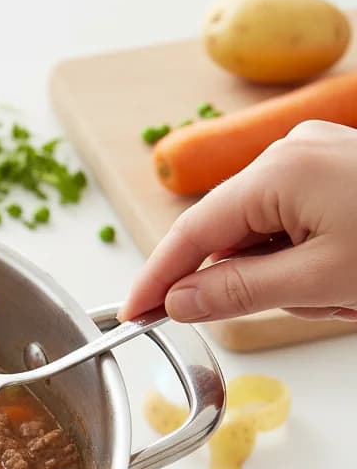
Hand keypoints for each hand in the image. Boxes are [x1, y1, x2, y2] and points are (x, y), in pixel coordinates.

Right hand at [121, 121, 356, 323]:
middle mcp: (291, 154)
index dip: (156, 279)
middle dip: (248, 285)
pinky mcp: (334, 175)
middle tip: (296, 308)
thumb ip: (239, 291)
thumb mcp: (318, 279)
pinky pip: (292, 229)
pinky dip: (305, 265)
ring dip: (287, 280)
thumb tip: (178, 301)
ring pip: (262, 240)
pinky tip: (343, 282)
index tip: (133, 314)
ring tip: (342, 295)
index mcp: (279, 170)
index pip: (191, 233)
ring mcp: (315, 160)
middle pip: (228, 238)